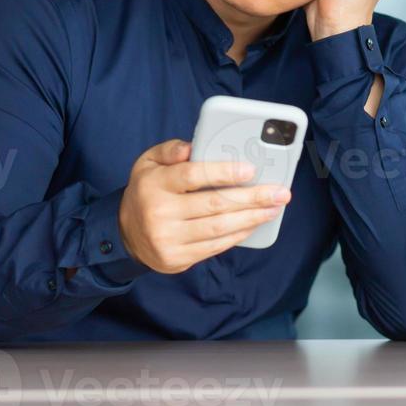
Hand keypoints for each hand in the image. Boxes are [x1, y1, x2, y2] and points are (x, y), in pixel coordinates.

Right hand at [117, 139, 291, 273]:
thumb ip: (170, 149)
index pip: (192, 176)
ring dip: (251, 218)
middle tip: (279, 192)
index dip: (223, 172)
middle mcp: (159, 213)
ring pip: (218, 228)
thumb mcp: (148, 162)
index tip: (251, 169)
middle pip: (213, 204)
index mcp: (154, 184)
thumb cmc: (147, 191)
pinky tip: (254, 224)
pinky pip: (214, 247)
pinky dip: (238, 235)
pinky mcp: (176, 259)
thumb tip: (192, 146)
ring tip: (273, 208)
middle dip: (252, 198)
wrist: (125, 233)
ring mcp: (168, 239)